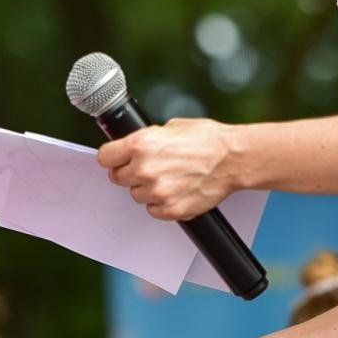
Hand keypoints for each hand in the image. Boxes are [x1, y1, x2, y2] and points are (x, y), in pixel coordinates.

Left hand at [97, 118, 235, 220]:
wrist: (233, 159)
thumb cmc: (207, 140)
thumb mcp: (171, 127)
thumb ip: (146, 139)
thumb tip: (132, 146)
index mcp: (141, 145)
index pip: (104, 158)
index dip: (113, 157)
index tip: (118, 158)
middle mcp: (145, 170)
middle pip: (117, 178)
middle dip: (129, 172)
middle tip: (148, 167)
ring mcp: (157, 192)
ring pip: (136, 195)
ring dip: (146, 188)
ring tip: (168, 177)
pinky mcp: (170, 210)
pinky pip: (153, 210)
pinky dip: (161, 202)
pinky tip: (175, 189)